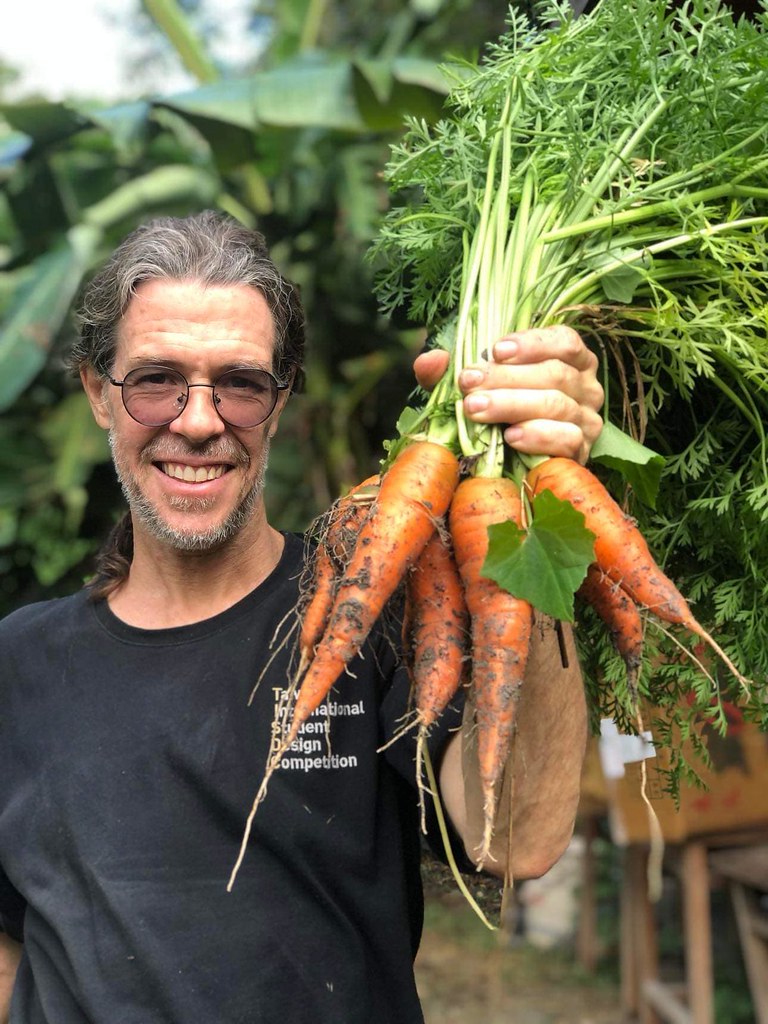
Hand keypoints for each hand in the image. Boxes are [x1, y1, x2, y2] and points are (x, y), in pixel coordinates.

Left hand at [414, 326, 603, 463]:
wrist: (515, 466)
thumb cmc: (497, 414)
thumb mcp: (472, 389)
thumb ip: (450, 373)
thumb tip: (430, 361)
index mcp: (570, 360)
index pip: (564, 341)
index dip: (532, 343)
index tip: (495, 351)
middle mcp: (587, 387)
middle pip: (555, 373)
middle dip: (507, 377)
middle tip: (469, 383)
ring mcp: (588, 420)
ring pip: (557, 404)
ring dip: (513, 404)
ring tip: (477, 409)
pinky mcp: (582, 451)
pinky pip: (567, 439)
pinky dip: (537, 435)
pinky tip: (511, 436)